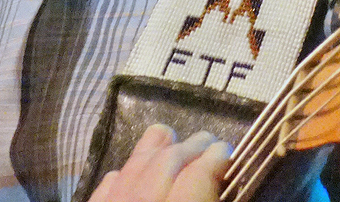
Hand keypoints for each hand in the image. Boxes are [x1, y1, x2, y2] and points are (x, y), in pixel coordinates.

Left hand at [89, 124, 230, 201]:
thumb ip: (206, 198)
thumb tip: (220, 182)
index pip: (199, 174)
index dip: (217, 158)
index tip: (229, 153)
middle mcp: (140, 200)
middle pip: (168, 161)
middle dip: (193, 146)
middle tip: (212, 144)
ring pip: (136, 161)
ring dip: (161, 148)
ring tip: (178, 143)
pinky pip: (111, 179)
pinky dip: (129, 170)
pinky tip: (139, 171)